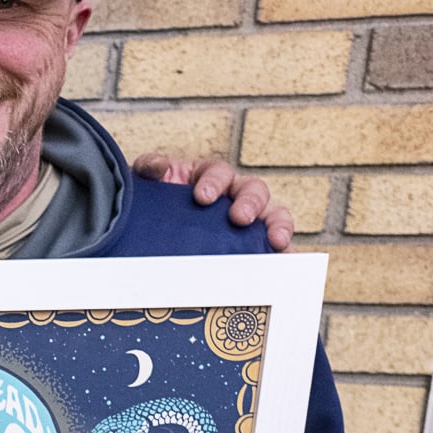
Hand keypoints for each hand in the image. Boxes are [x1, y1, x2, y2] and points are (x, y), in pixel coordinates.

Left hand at [132, 153, 294, 251]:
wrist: (149, 232)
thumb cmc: (155, 205)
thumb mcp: (147, 185)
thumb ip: (149, 170)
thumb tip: (159, 168)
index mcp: (209, 178)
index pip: (219, 173)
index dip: (214, 181)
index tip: (203, 197)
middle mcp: (233, 196)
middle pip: (254, 190)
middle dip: (250, 203)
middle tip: (239, 218)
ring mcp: (245, 220)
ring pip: (273, 215)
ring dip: (278, 226)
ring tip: (276, 241)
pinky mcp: (250, 245)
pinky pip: (272, 248)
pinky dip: (282, 254)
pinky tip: (285, 264)